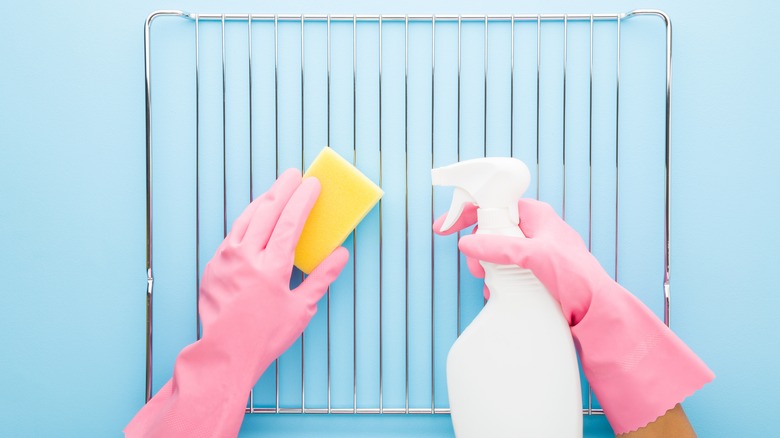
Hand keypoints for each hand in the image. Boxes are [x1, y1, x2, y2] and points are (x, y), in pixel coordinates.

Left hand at [198, 168, 348, 374]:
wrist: (224, 353)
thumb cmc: (265, 335)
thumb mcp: (301, 308)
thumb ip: (321, 277)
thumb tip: (340, 255)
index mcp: (272, 266)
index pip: (290, 220)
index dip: (303, 199)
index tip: (312, 184)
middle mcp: (247, 256)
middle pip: (268, 211)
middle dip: (283, 190)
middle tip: (294, 175)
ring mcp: (226, 259)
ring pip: (246, 218)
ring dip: (264, 201)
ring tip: (276, 190)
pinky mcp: (214, 266)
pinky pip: (233, 233)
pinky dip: (247, 220)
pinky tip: (254, 218)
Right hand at [433, 198, 712, 434]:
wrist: (597, 312)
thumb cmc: (575, 277)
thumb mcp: (532, 256)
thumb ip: (498, 247)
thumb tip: (466, 243)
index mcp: (536, 216)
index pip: (494, 204)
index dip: (467, 213)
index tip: (444, 227)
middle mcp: (535, 231)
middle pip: (492, 231)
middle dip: (478, 249)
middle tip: (477, 267)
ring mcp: (535, 253)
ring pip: (497, 253)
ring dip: (488, 268)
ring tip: (490, 283)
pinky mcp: (535, 274)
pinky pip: (506, 271)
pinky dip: (498, 281)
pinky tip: (500, 294)